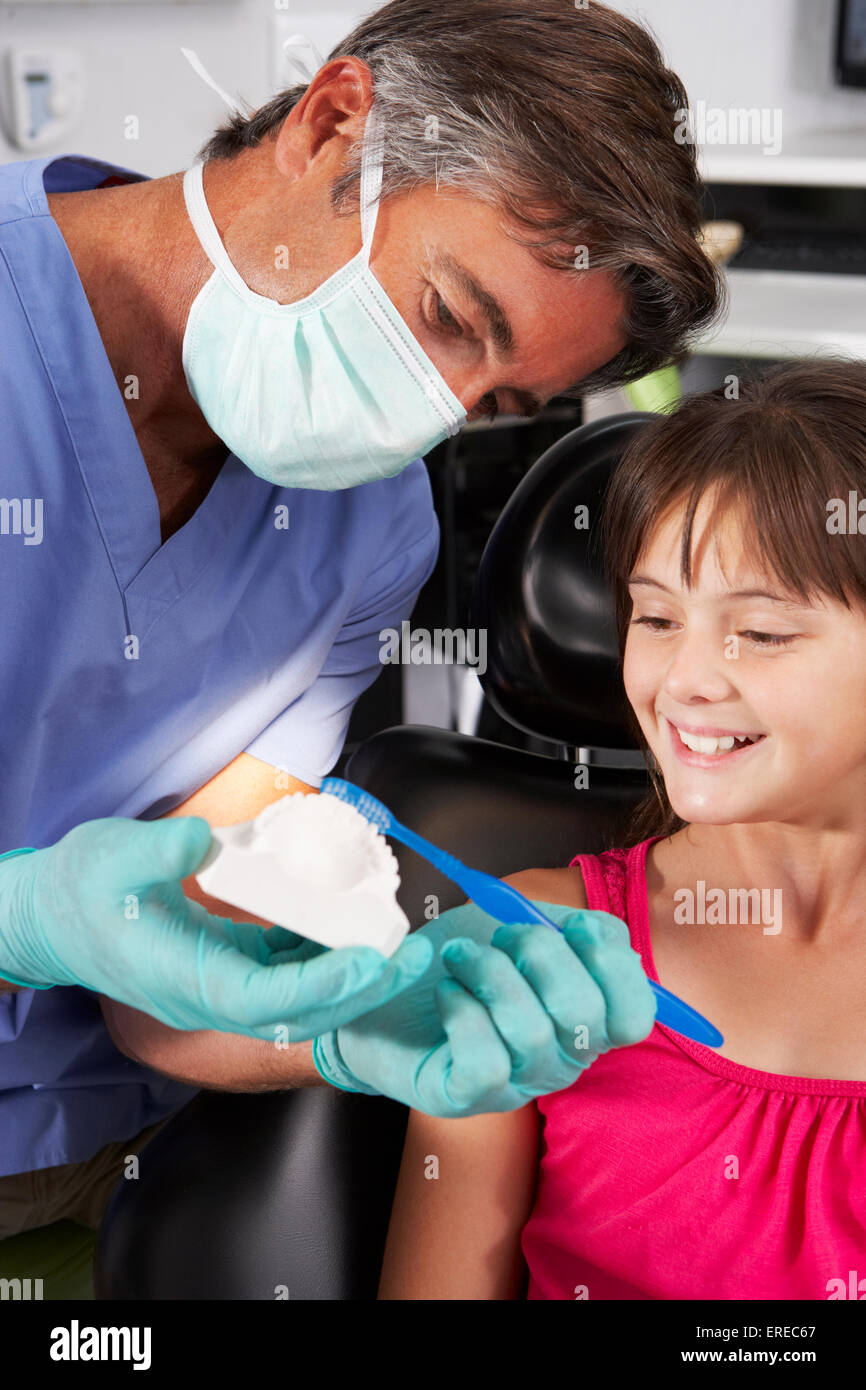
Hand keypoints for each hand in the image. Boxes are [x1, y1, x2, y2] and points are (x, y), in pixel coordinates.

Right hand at [0, 816, 432, 1037]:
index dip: (319, 986)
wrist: (53, 915)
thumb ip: (159, 849)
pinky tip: (355, 923)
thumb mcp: (111, 855)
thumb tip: (206, 838)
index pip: (262, 1001)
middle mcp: (209, 995)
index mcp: (182, 979)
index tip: (365, 962)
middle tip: (413, 955)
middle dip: (359, 989)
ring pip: (300, 997)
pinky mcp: (230, 965)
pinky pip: (287, 971)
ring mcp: (221, 985)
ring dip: (352, 975)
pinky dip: (325, 954)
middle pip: (297, 1012)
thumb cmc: (78, 891)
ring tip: (402, 941)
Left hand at [312, 900, 656, 1115]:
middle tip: (502, 933)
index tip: (573, 925)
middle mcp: (561, 1060)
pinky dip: (463, 1013)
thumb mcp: (521, 925)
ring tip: (458, 955)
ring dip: (491, 974)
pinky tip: (446, 991)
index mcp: (585, 1019)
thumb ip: (567, 926)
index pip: (634, 1015)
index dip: (613, 965)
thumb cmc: (463, 957)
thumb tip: (596, 931)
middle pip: (584, 1015)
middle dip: (543, 955)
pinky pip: (485, 1062)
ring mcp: (516, 1084)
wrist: (386, 991)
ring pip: (532, 1033)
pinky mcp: (466, 1098)